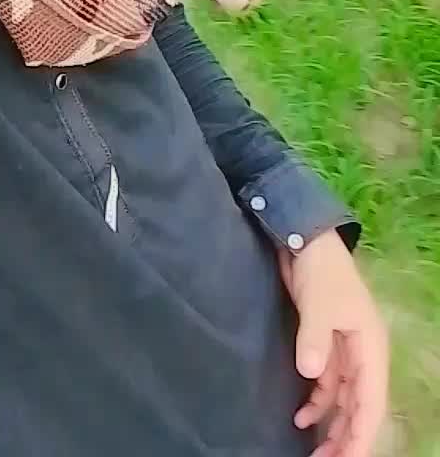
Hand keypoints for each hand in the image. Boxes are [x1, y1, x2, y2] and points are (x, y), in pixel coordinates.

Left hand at [279, 230, 388, 456]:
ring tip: (314, 450)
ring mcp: (344, 350)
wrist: (304, 238)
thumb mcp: (320, 303)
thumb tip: (310, 376)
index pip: (371, 402)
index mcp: (371, 348)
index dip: (362, 435)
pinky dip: (316, 402)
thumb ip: (315, 339)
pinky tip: (301, 416)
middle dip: (347, 437)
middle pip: (360, 406)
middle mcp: (363, 354)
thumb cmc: (320, 271)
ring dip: (332, 424)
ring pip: (344, 399)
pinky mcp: (324, 343)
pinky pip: (326, 384)